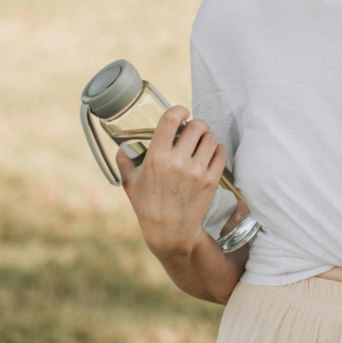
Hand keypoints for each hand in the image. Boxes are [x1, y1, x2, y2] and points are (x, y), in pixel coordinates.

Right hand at [117, 105, 227, 257]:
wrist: (170, 232)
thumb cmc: (148, 205)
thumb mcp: (130, 183)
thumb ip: (124, 162)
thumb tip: (121, 146)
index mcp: (156, 157)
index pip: (170, 120)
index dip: (179, 110)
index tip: (183, 112)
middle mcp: (177, 162)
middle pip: (196, 126)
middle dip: (196, 124)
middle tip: (194, 129)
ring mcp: (197, 172)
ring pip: (211, 138)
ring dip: (207, 136)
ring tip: (202, 142)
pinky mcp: (211, 181)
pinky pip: (220, 153)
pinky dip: (217, 149)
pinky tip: (210, 153)